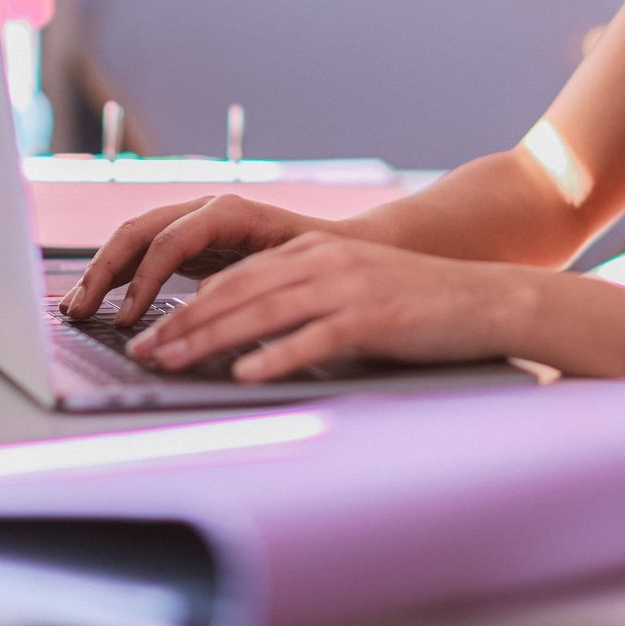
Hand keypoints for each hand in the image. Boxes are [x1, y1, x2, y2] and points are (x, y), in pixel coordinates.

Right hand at [59, 193, 326, 324]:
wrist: (338, 245)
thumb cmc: (319, 257)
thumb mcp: (288, 267)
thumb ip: (247, 279)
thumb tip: (203, 302)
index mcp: (229, 211)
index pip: (170, 239)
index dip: (144, 279)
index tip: (128, 318)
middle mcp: (205, 210)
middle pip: (140, 230)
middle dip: (105, 270)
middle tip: (80, 312)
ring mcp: (193, 224)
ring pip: (134, 239)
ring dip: (102, 272)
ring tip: (76, 309)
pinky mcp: (190, 243)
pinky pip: (143, 253)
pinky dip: (118, 275)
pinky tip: (98, 302)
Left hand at [123, 232, 514, 379]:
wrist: (481, 298)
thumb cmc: (415, 303)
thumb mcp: (352, 285)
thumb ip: (305, 298)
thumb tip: (249, 334)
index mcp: (315, 251)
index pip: (237, 277)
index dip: (188, 304)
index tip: (152, 331)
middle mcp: (324, 262)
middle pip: (238, 291)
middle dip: (183, 323)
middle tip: (143, 350)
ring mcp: (347, 286)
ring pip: (263, 311)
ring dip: (210, 339)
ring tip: (172, 361)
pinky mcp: (371, 316)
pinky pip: (314, 338)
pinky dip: (275, 356)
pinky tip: (246, 374)